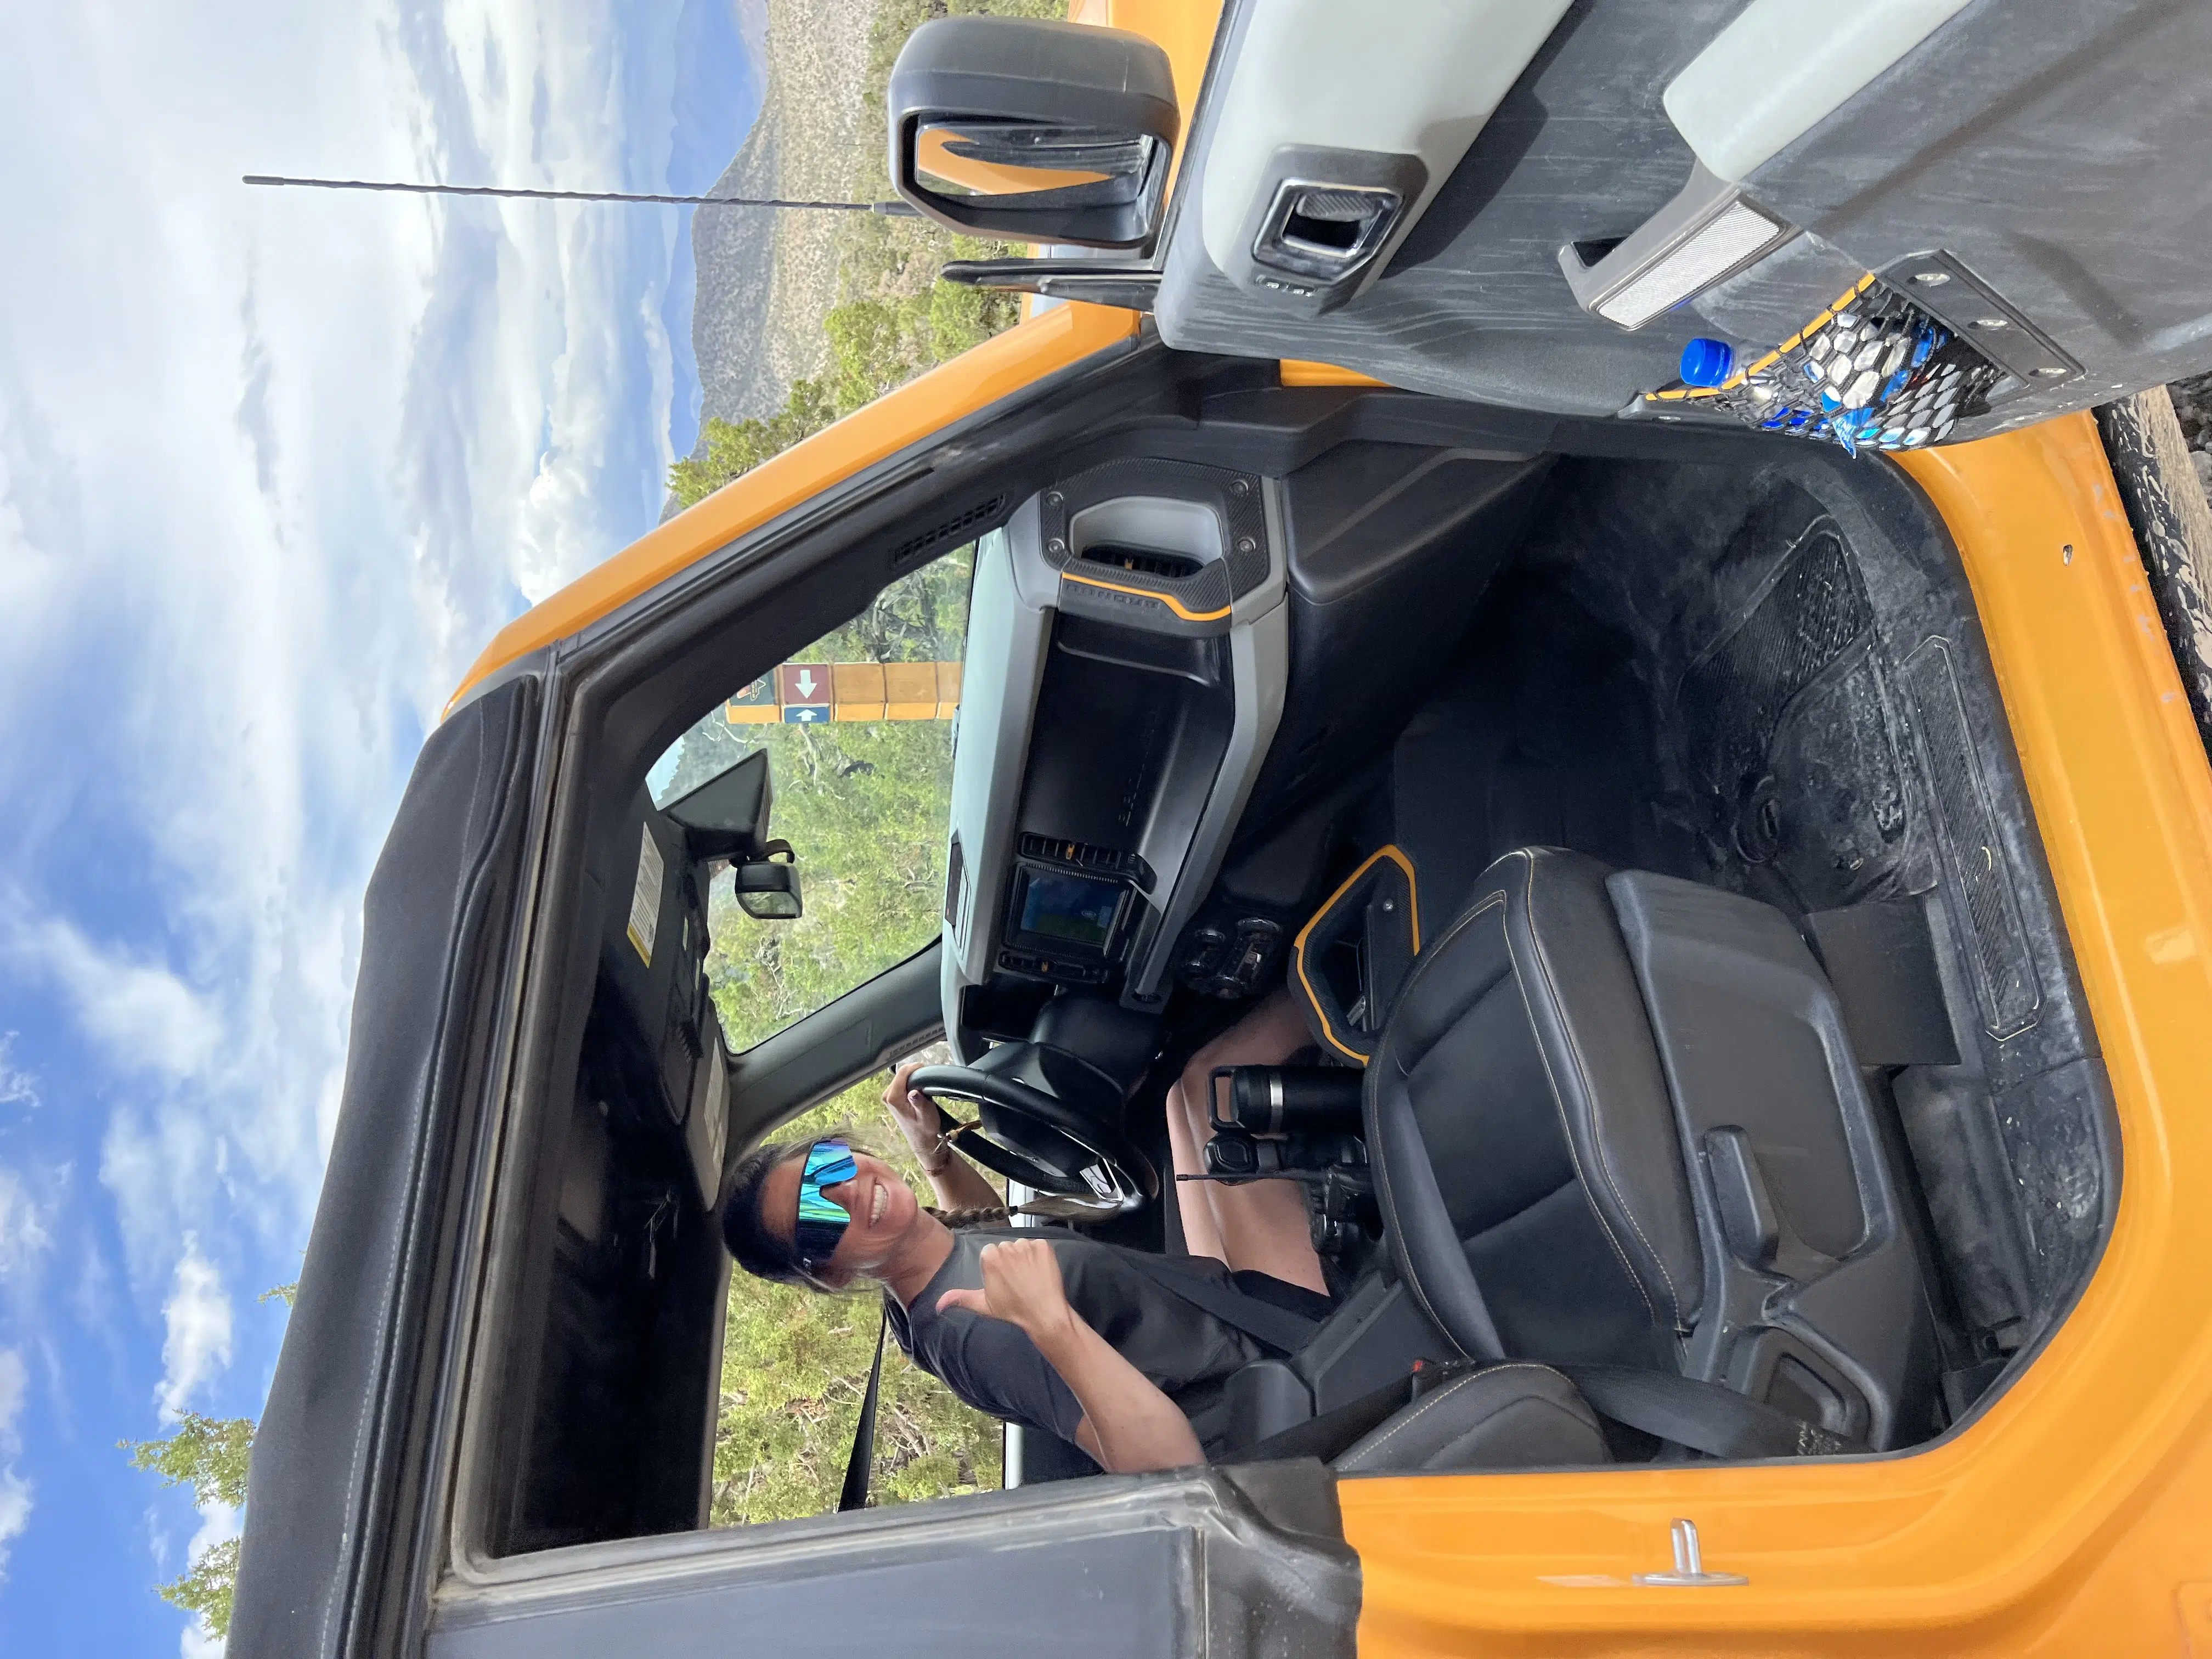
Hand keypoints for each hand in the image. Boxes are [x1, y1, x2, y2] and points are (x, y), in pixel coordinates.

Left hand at [882, 1059, 946, 1171]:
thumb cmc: (925, 1129)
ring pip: (901, 1077)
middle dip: (915, 1073)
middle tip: (927, 1080)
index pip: (902, 1072)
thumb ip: (919, 1102)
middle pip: (901, 1073)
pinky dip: (910, 1082)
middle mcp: (887, 1096)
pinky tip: (918, 1089)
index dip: (915, 1067)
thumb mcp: (926, 1115)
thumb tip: (914, 1092)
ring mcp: (888, 1096)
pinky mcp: (892, 1097)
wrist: (921, 1140)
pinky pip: (901, 1082)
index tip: (926, 1070)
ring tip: (924, 1086)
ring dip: (913, 1078)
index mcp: (894, 1098)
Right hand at [936, 1239, 1078, 1351]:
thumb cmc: (1012, 1309)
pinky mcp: (1044, 1246)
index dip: (996, 1268)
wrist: (1043, 1313)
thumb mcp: (982, 1305)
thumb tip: (937, 1305)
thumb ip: (959, 1298)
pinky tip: (1040, 1272)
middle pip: (1006, 1248)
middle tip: (1016, 1281)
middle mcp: (1008, 1246)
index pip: (990, 1253)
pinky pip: (1038, 1246)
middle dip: (1010, 1261)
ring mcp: (1028, 1245)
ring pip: (1022, 1246)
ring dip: (1025, 1258)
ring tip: (1029, 1277)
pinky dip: (1039, 1257)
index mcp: (989, 1256)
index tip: (1003, 1281)